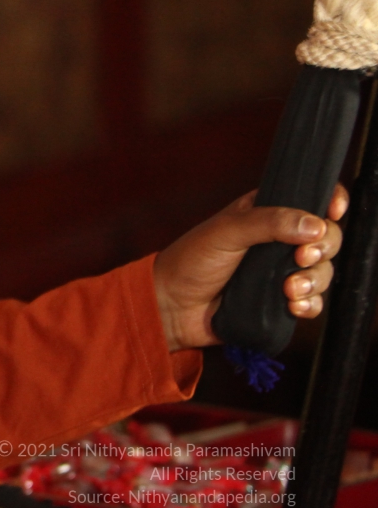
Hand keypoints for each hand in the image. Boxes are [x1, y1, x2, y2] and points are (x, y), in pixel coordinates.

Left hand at [153, 186, 347, 350]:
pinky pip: (312, 301)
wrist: (173, 305)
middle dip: (324, 247)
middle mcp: (278, 240)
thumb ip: (268, 223)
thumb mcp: (226, 231)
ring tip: (289, 289)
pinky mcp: (280, 300)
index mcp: (266, 213)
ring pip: (322, 271)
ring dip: (314, 281)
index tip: (333, 211)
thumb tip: (314, 225)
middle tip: (302, 257)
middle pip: (325, 237)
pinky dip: (310, 304)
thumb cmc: (191, 259)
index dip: (329, 203)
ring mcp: (281, 271)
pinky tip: (293, 306)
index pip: (309, 201)